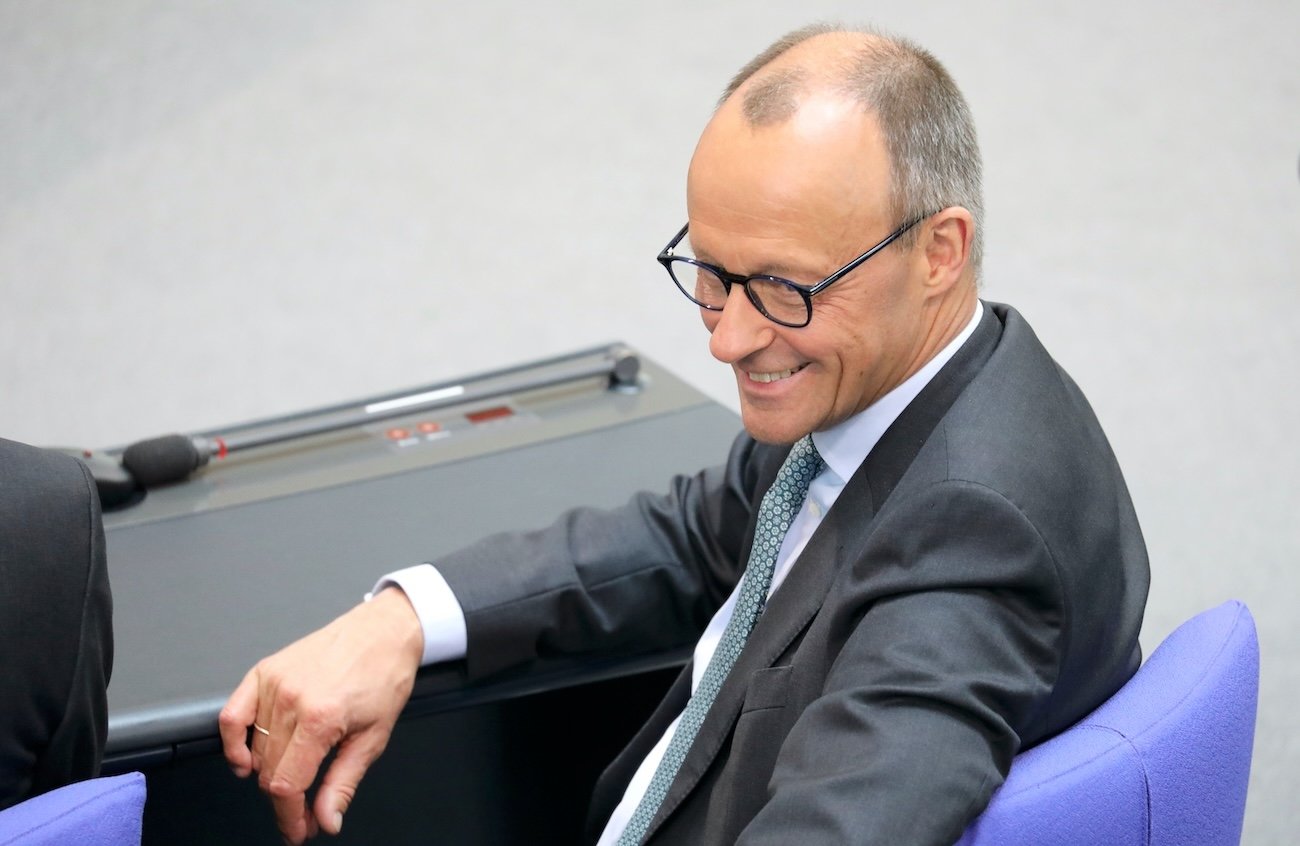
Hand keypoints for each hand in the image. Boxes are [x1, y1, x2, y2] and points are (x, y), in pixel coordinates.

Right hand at [219, 589, 423, 843]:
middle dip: (285, 800)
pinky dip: (232, 743)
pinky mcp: (264, 671)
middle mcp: (291, 700)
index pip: (286, 785)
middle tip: (305, 811)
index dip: (290, 817)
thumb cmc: (384, 676)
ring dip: (268, 774)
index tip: (298, 830)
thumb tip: (326, 820)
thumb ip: (343, 783)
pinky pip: (231, 716)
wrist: (383, 632)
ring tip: (292, 780)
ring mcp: (274, 683)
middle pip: (269, 772)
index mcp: (320, 718)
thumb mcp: (374, 737)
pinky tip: (245, 759)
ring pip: (254, 750)